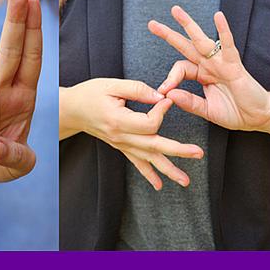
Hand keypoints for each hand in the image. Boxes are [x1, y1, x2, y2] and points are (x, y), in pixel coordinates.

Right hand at [61, 78, 203, 189]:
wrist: (70, 110)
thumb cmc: (89, 94)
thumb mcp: (111, 85)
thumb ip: (138, 89)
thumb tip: (161, 95)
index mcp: (118, 120)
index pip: (149, 123)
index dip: (162, 110)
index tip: (166, 99)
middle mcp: (120, 136)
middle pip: (153, 146)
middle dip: (178, 150)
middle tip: (198, 153)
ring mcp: (120, 144)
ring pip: (147, 159)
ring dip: (168, 170)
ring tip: (185, 180)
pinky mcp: (120, 146)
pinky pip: (136, 163)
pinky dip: (148, 175)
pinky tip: (159, 185)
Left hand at [149, 6, 269, 133]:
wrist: (258, 117)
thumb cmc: (235, 112)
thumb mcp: (206, 110)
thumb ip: (189, 102)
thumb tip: (169, 94)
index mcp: (201, 75)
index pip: (179, 68)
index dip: (169, 78)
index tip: (164, 91)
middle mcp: (209, 65)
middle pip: (185, 45)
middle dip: (169, 34)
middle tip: (152, 24)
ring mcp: (221, 63)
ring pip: (202, 40)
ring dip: (188, 25)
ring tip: (175, 11)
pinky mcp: (235, 65)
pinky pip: (228, 45)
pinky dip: (223, 30)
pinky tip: (218, 16)